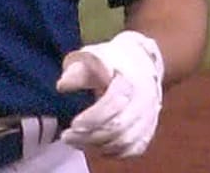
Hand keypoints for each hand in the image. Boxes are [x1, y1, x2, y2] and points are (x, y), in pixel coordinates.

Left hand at [55, 30, 164, 157]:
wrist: (143, 63)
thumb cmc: (110, 61)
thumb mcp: (90, 57)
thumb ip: (76, 71)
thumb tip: (62, 86)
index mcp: (128, 81)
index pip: (113, 104)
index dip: (93, 118)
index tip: (73, 124)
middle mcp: (143, 101)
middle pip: (119, 127)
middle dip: (90, 136)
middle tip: (67, 137)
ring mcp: (148, 118)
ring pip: (126, 142)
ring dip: (98, 146)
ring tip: (76, 142)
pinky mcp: (148, 130)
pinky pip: (133, 149)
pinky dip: (113, 152)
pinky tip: (94, 147)